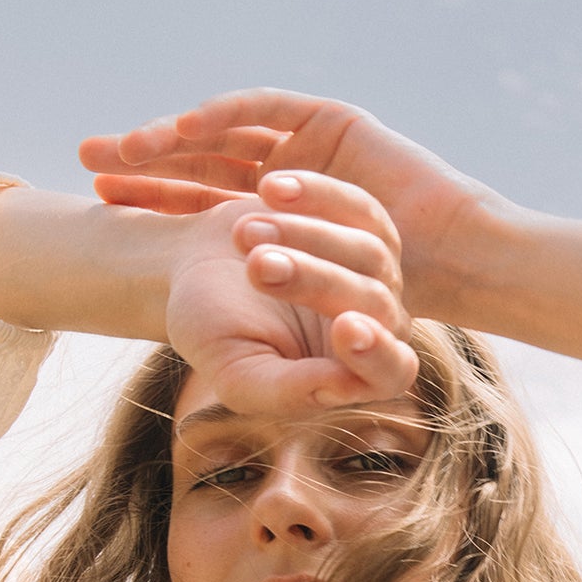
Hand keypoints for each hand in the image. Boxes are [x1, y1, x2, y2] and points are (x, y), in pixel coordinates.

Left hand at [79, 89, 505, 321]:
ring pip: (225, 131)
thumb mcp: (302, 303)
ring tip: (129, 146)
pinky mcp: (330, 118)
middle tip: (89, 156)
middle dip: (145, 156)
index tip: (101, 198)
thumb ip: (259, 300)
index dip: (151, 194)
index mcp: (274, 213)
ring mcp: (305, 141)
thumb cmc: (385, 295)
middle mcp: (283, 170)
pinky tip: (184, 128)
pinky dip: (225, 116)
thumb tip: (196, 313)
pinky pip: (266, 110)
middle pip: (199, 156)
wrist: (454, 260)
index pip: (198, 196)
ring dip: (175, 135)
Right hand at [167, 189, 417, 418]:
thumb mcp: (237, 372)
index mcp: (355, 374)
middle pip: (374, 305)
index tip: (345, 328)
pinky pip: (357, 206)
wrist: (191, 269)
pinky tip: (269, 189)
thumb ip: (286, 393)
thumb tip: (339, 388)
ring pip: (368, 252)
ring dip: (304, 239)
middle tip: (257, 267)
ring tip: (242, 233)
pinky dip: (315, 195)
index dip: (376, 354)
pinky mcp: (363, 222)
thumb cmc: (211, 331)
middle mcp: (379, 323)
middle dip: (314, 282)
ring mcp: (377, 271)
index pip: (390, 373)